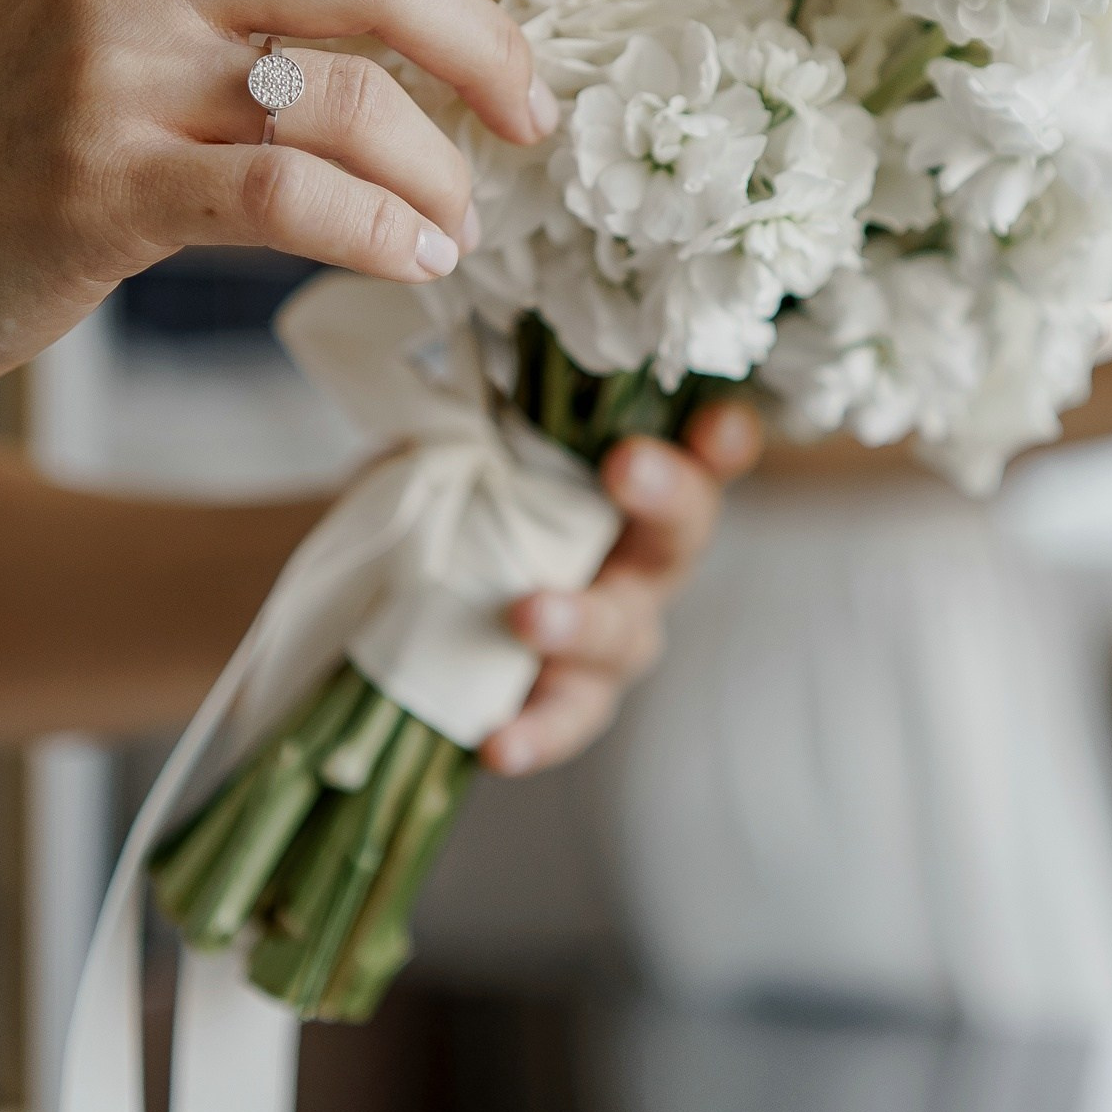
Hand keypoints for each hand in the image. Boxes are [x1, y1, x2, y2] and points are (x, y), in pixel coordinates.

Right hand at [0, 0, 595, 389]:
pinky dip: (377, 230)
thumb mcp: (118, 19)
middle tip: (533, 117)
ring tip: (457, 223)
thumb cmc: (21, 136)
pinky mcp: (99, 187)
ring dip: (437, 170)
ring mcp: (110, 76)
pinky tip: (414, 258)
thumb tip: (430, 4)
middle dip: (487, 43)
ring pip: (345, 95)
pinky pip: (286, 195)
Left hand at [482, 398, 764, 774]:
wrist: (389, 593)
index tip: (717, 424)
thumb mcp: (454, 442)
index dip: (722, 440)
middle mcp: (637, 560)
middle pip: (681, 536)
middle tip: (626, 467)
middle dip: (667, 497)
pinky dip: (536, 733)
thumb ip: (469, 414)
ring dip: (585, 623)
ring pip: (627, 637)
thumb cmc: (449, 497)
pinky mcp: (562, 701)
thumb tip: (452, 371)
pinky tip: (497, 740)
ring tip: (530, 615)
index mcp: (628, 484)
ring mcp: (608, 635)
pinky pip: (565, 722)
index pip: (700, 454)